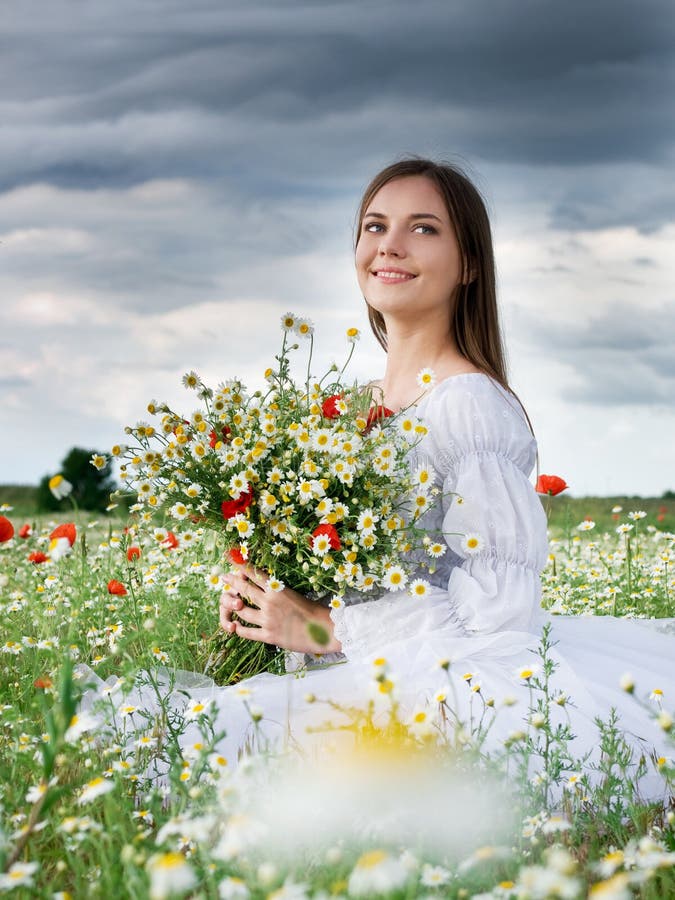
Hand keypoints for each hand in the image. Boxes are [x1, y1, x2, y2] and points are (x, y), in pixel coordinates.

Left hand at [219, 564, 341, 653]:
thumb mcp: (295, 595)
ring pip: (242, 611)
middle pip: (244, 589)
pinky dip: (239, 629)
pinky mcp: (269, 636)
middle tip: (224, 576)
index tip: (232, 558)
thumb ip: (279, 592)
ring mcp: (268, 619)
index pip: (255, 574)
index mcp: (277, 589)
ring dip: (234, 606)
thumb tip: (267, 587)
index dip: (242, 566)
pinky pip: (247, 632)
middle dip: (232, 581)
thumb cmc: (313, 611)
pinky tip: (235, 627)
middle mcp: (270, 602)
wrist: (323, 630)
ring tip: (229, 603)